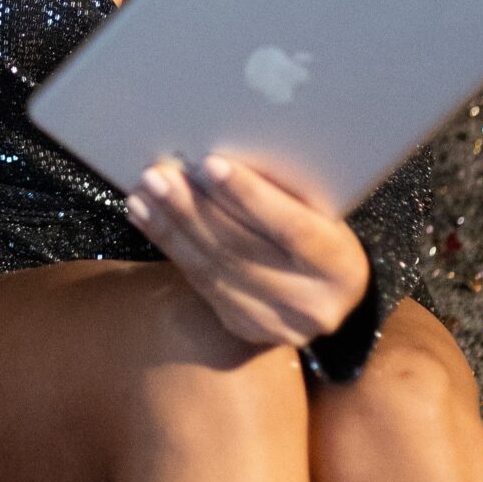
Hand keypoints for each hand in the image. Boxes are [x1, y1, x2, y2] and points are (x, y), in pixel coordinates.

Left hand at [125, 155, 369, 347]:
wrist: (332, 291)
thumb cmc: (318, 226)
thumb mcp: (316, 206)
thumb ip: (281, 188)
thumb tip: (218, 153)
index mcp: (339, 263)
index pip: (292, 228)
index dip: (249, 196)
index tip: (209, 163)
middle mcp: (313, 302)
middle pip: (242, 250)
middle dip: (192, 209)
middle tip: (157, 175)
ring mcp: (278, 323)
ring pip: (213, 270)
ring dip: (171, 228)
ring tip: (143, 194)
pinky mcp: (246, 328)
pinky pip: (201, 284)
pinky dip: (170, 246)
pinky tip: (147, 218)